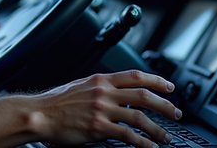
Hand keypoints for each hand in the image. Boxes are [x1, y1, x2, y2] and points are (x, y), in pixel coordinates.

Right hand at [31, 70, 180, 147]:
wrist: (39, 113)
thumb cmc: (57, 102)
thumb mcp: (82, 86)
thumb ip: (102, 88)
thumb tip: (119, 93)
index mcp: (101, 80)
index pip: (136, 76)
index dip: (157, 80)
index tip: (170, 87)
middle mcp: (104, 92)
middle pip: (143, 95)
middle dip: (164, 105)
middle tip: (176, 113)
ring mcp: (102, 110)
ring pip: (139, 117)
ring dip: (158, 128)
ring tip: (167, 137)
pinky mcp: (98, 128)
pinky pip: (127, 135)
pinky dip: (143, 142)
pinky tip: (150, 147)